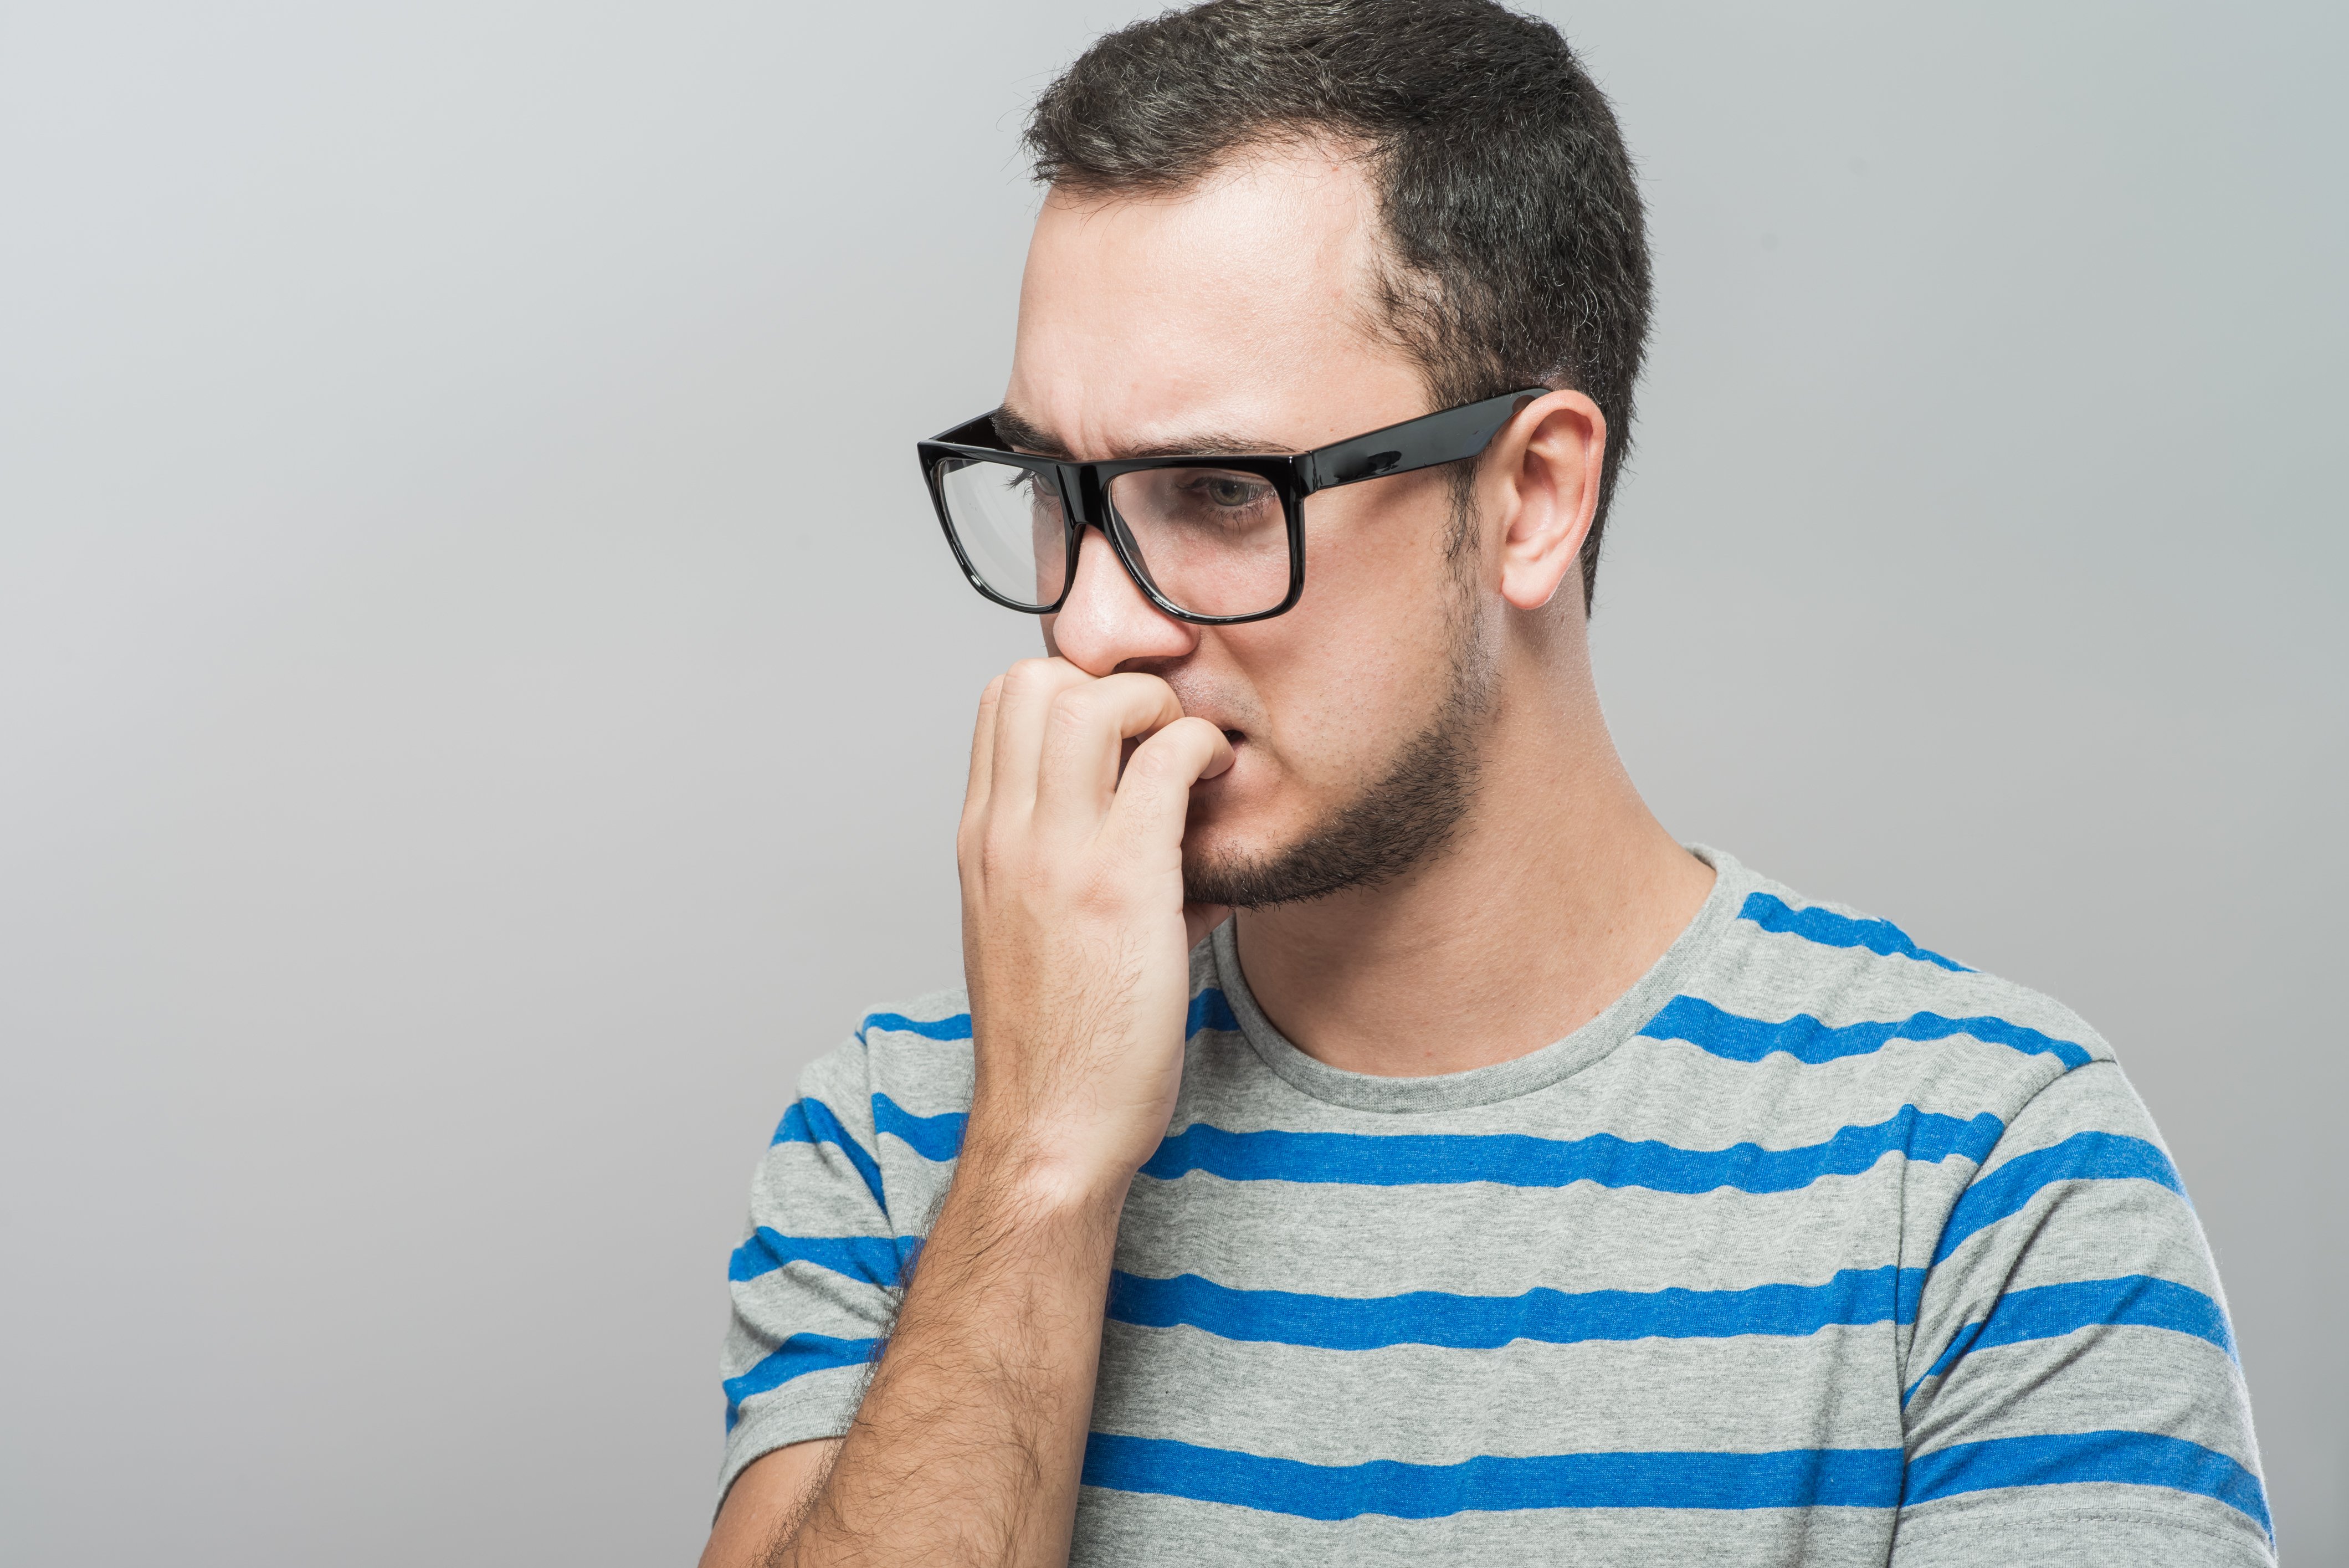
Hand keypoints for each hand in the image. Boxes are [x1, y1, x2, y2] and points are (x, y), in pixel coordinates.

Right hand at [955, 658, 1234, 1197]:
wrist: (1051, 1130)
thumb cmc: (1060, 1044)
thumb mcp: (1040, 934)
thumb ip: (1089, 870)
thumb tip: (1178, 841)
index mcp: (982, 843)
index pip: (1003, 702)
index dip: (1073, 691)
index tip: (1127, 734)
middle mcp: (1005, 835)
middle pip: (1034, 678)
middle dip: (1110, 683)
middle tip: (1158, 736)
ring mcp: (1056, 855)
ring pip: (1091, 700)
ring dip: (1154, 707)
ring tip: (1185, 758)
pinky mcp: (1120, 884)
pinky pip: (1165, 761)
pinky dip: (1201, 750)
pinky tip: (1218, 784)